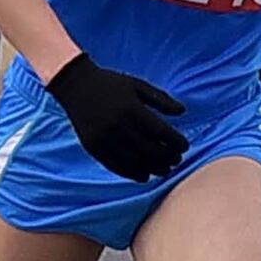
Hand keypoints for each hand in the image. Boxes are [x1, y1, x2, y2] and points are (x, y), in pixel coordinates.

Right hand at [47, 56, 192, 180]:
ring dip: (153, 169)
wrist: (75, 85)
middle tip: (177, 160)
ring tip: (164, 170)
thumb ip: (161, 99)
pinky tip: (144, 176)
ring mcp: (104, 138)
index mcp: (132, 109)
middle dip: (168, 158)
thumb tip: (183, 111)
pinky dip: (131, 174)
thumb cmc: (111, 84)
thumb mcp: (138, 85)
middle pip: (150, 150)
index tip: (184, 146)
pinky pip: (114, 165)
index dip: (176, 142)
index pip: (161, 132)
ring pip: (134, 161)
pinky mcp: (92, 146)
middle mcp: (118, 125)